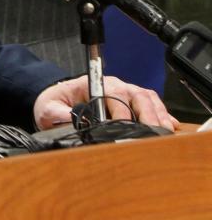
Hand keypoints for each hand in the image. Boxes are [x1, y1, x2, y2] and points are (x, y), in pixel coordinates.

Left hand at [33, 75, 177, 131]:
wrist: (57, 99)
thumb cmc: (55, 102)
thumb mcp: (49, 109)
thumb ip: (60, 115)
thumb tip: (73, 121)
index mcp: (93, 85)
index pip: (113, 96)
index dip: (122, 114)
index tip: (127, 129)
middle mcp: (113, 86)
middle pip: (136, 96)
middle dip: (147, 115)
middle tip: (153, 134)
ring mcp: (124, 92)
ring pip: (147, 99)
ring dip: (158, 115)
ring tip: (165, 133)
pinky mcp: (132, 101)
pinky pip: (152, 103)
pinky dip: (162, 114)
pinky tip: (169, 126)